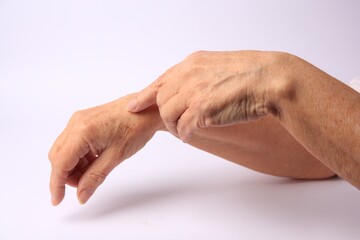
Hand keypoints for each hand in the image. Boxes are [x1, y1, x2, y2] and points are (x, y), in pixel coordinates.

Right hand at [48, 94, 161, 204]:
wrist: (147, 109)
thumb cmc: (135, 129)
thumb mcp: (115, 157)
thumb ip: (95, 177)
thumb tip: (81, 196)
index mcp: (82, 132)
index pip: (60, 163)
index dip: (57, 184)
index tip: (58, 200)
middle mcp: (75, 123)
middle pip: (58, 156)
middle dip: (66, 175)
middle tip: (83, 186)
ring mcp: (78, 120)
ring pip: (64, 150)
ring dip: (73, 166)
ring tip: (92, 173)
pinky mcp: (83, 120)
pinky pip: (72, 142)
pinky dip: (79, 156)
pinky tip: (93, 161)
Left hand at [127, 51, 287, 140]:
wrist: (269, 79)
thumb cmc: (252, 74)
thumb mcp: (219, 66)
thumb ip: (200, 75)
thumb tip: (191, 89)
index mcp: (192, 63)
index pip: (161, 80)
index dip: (145, 95)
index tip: (135, 104)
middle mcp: (188, 75)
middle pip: (161, 100)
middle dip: (164, 114)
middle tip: (174, 124)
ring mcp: (193, 92)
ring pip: (168, 115)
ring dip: (175, 126)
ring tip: (184, 130)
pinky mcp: (200, 110)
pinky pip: (183, 127)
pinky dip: (184, 133)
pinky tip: (190, 135)